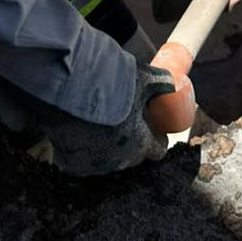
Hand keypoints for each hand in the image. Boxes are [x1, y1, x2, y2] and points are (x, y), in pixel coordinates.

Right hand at [35, 63, 175, 176]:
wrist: (69, 84)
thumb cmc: (109, 80)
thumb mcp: (142, 77)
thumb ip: (161, 82)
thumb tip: (172, 84)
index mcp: (140, 142)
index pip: (157, 150)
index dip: (155, 138)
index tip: (151, 129)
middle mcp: (119, 159)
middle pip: (132, 156)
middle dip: (131, 142)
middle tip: (122, 122)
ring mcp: (94, 164)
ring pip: (107, 160)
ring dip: (106, 147)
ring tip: (97, 124)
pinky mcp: (71, 163)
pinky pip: (82, 161)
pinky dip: (82, 150)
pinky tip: (79, 131)